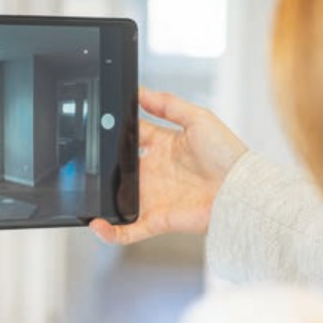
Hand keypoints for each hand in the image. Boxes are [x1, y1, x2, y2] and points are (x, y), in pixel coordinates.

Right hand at [90, 88, 246, 243]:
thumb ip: (168, 104)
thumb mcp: (198, 118)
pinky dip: (110, 231)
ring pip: (117, 200)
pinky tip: (96, 223)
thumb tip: (141, 91)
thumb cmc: (228, 155)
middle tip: (79, 160)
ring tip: (80, 193)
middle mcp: (154, 173)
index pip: (129, 138)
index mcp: (162, 147)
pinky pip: (128, 229)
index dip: (112, 132)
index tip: (95, 126)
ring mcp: (153, 197)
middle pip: (118, 169)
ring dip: (99, 199)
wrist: (243, 190)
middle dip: (99, 167)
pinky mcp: (157, 219)